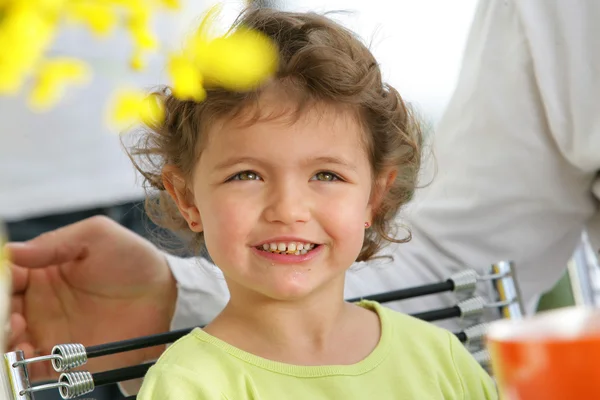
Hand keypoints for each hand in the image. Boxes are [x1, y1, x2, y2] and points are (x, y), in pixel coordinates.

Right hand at [6, 216, 176, 381]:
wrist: (165, 295)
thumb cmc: (133, 259)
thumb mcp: (97, 236)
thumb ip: (55, 242)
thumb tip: (11, 252)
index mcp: (41, 271)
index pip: (6, 276)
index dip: (1, 279)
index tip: (6, 281)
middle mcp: (38, 303)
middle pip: (2, 309)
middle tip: (11, 312)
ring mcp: (49, 332)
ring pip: (10, 340)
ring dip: (6, 337)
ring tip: (18, 327)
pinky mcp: (63, 357)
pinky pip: (31, 367)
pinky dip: (20, 363)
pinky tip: (28, 351)